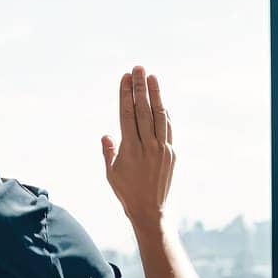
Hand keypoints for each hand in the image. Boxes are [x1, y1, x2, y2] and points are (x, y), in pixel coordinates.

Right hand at [101, 64, 174, 230]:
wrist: (149, 209)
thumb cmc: (126, 191)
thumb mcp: (110, 173)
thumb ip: (109, 151)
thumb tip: (106, 134)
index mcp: (130, 149)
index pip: (127, 114)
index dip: (126, 95)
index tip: (125, 78)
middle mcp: (148, 146)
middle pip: (143, 110)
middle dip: (140, 87)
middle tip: (137, 68)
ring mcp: (162, 148)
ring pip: (159, 115)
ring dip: (155, 94)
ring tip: (151, 77)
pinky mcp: (172, 153)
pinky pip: (168, 127)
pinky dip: (164, 113)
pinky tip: (160, 102)